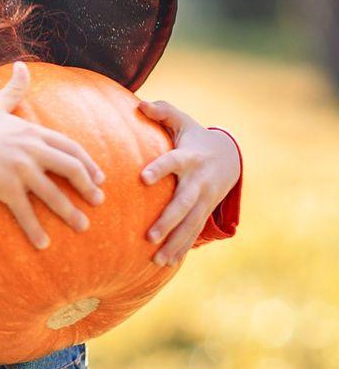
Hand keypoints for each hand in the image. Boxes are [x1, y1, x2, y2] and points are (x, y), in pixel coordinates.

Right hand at [0, 61, 106, 249]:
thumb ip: (13, 89)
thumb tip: (21, 66)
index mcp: (32, 132)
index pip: (69, 147)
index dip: (87, 163)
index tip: (99, 177)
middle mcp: (31, 150)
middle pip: (70, 169)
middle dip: (88, 187)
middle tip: (99, 202)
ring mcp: (20, 169)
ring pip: (54, 194)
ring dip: (70, 213)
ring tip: (82, 226)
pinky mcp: (6, 187)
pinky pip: (26, 212)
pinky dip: (36, 229)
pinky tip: (44, 244)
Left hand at [137, 98, 241, 266]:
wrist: (228, 156)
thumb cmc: (193, 136)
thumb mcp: (182, 121)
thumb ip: (162, 111)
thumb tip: (140, 104)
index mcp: (189, 157)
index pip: (172, 162)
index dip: (159, 168)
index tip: (142, 177)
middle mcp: (198, 181)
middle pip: (182, 203)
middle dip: (167, 221)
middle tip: (149, 236)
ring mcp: (204, 199)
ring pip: (190, 224)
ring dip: (174, 243)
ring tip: (157, 259)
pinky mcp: (205, 211)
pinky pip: (193, 233)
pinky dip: (181, 248)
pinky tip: (166, 264)